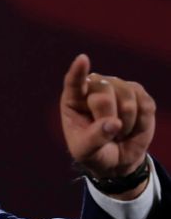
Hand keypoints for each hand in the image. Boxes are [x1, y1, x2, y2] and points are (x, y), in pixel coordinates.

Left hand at [60, 54, 155, 195]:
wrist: (117, 159)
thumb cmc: (94, 152)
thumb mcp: (86, 152)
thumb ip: (94, 138)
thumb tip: (113, 123)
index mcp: (73, 99)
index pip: (73, 82)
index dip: (78, 71)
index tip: (82, 59)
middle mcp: (94, 87)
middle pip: (103, 92)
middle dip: (107, 116)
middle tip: (107, 132)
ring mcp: (118, 87)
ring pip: (127, 97)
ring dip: (125, 123)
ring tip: (118, 132)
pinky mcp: (139, 93)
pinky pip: (145, 105)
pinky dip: (141, 122)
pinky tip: (132, 127)